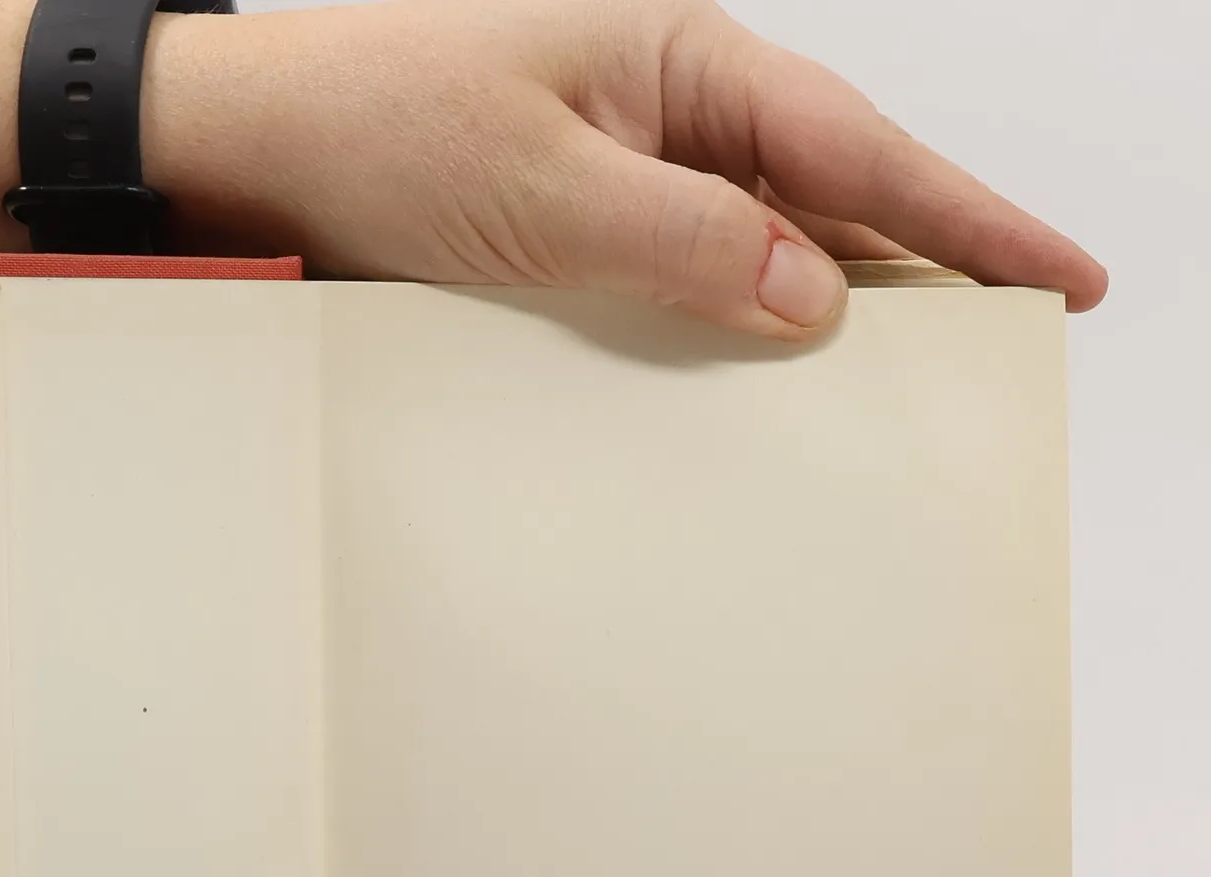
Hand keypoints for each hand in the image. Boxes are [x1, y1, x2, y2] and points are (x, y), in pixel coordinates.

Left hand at [152, 0, 1105, 338]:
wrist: (256, 150)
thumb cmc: (379, 130)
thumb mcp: (543, 192)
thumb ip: (684, 239)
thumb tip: (813, 293)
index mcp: (681, 63)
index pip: (857, 151)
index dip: (966, 217)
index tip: (1058, 275)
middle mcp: (666, 111)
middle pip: (831, 195)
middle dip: (926, 264)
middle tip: (1012, 338)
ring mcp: (623, 172)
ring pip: (762, 244)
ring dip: (829, 305)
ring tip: (909, 375)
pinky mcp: (574, 231)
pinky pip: (685, 279)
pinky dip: (731, 324)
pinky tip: (761, 370)